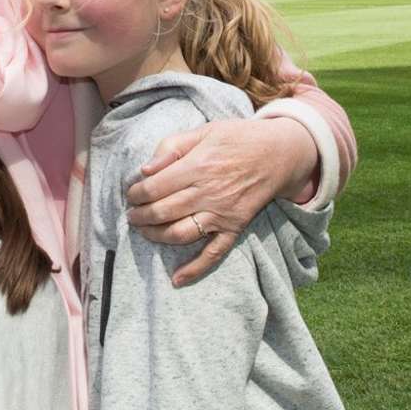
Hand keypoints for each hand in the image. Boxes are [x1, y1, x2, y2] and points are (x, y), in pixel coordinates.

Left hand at [124, 116, 315, 285]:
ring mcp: (222, 214)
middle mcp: (208, 193)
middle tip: (131, 214)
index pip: (154, 187)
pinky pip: (214, 254)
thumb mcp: (204, 130)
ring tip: (143, 231)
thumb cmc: (238, 138)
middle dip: (139, 216)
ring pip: (181, 234)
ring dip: (156, 237)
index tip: (131, 194)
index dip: (136, 193)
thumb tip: (145, 170)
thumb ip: (172, 147)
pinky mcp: (235, 228)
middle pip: (162, 212)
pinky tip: (176, 279)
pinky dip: (195, 269)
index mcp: (197, 167)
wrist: (279, 153)